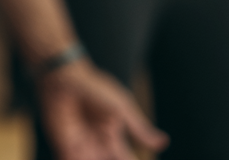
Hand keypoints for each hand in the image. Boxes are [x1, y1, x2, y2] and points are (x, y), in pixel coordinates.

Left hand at [38, 58, 167, 159]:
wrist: (65, 76)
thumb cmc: (95, 87)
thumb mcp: (121, 106)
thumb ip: (139, 128)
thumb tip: (164, 142)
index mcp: (113, 137)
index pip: (127, 159)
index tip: (130, 159)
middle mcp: (99, 145)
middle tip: (109, 154)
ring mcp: (82, 146)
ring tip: (94, 157)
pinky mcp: (64, 145)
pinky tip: (83, 159)